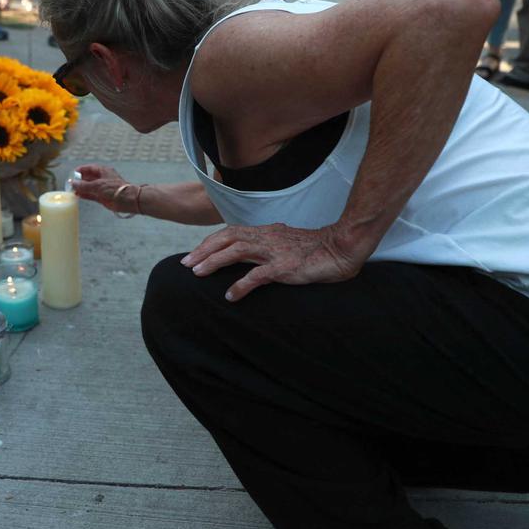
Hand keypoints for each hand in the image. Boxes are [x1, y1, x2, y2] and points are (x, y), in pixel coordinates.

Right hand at [70, 164, 136, 213]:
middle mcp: (102, 179)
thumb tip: (73, 183)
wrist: (127, 200)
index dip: (81, 170)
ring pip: (89, 187)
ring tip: (72, 190)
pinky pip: (91, 195)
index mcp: (103, 171)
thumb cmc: (115, 189)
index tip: (72, 174)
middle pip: (88, 178)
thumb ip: (84, 185)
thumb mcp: (97, 185)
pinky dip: (85, 195)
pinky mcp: (103, 197)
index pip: (89, 168)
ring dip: (81, 188)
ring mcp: (102, 188)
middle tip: (70, 183)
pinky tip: (78, 195)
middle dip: (80, 180)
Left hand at [182, 223, 364, 300]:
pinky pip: (257, 276)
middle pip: (227, 238)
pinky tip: (230, 296)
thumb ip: (271, 243)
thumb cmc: (316, 248)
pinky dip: (241, 286)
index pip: (231, 232)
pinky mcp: (284, 267)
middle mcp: (266, 238)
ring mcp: (275, 251)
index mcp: (266, 232)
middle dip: (203, 250)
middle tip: (186, 264)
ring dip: (214, 262)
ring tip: (197, 274)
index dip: (210, 242)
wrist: (342, 248)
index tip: (194, 254)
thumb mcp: (287, 242)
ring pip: (236, 252)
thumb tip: (255, 249)